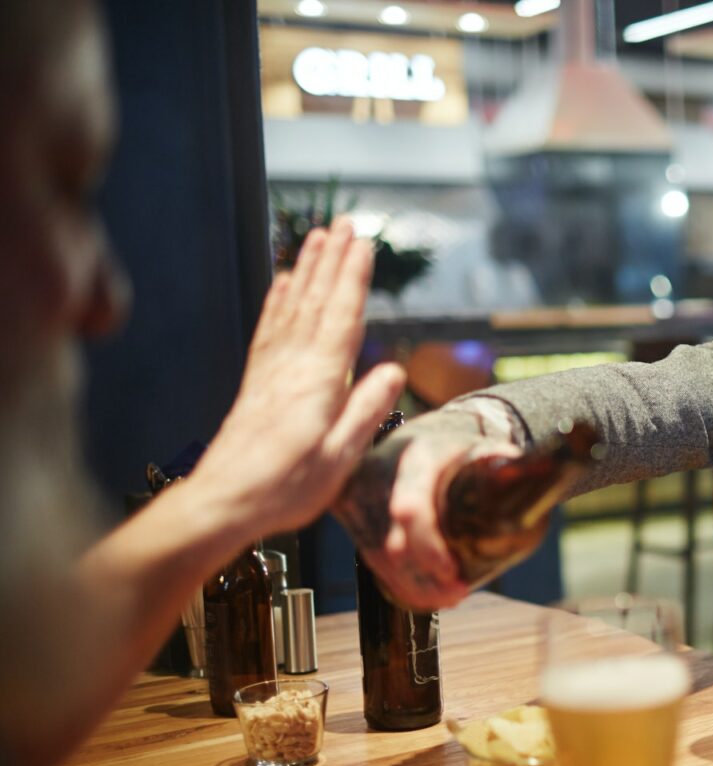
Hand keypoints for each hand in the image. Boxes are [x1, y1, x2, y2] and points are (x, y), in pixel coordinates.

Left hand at [191, 219, 404, 534]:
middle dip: (332, 260)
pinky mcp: (256, 382)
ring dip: (307, 270)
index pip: (342, 318)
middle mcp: (292, 367)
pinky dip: (279, 300)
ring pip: (293, 307)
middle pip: (316, 302)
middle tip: (344, 223)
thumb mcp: (339, 458)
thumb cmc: (284, 487)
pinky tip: (284, 284)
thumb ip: (366, 412)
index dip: (354, 279)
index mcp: (318, 382)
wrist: (223, 501)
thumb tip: (395, 372)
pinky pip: (270, 328)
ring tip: (317, 238)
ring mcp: (270, 371)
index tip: (363, 244)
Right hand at [333, 411, 522, 611]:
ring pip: (379, 557)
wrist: (419, 435)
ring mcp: (358, 496)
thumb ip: (509, 467)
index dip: (428, 547)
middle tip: (458, 593)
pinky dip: (397, 581)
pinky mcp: (350, 514)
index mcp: (413, 457)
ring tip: (450, 596)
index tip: (452, 572)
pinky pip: (370, 557)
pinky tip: (424, 595)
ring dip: (414, 586)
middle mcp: (378, 475)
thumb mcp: (483, 446)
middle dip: (425, 578)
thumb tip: (543, 478)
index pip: (410, 509)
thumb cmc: (458, 445)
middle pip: (391, 544)